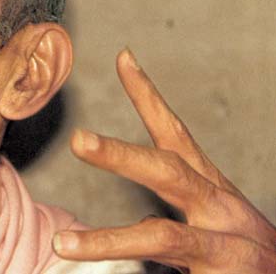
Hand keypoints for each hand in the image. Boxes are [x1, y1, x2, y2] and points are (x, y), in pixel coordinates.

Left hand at [52, 49, 275, 272]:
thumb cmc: (246, 258)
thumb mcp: (215, 225)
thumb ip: (176, 213)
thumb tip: (140, 210)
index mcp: (211, 189)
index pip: (176, 134)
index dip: (148, 96)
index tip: (123, 58)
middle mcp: (221, 210)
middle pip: (169, 173)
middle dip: (121, 155)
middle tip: (78, 140)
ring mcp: (228, 247)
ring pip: (164, 238)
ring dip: (110, 241)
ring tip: (63, 245)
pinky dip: (137, 273)